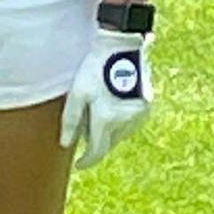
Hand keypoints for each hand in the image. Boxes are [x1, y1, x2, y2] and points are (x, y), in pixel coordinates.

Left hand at [60, 28, 152, 168]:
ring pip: (119, 135)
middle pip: (108, 144)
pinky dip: (118, 123)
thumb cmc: (94, 68)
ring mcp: (139, 116)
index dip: (86, 161)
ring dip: (107, 133)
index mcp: (107, 119)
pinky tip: (110, 107)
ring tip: (96, 114)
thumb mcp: (77, 92)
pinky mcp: (146, 108)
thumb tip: (66, 144)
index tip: (78, 165)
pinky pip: (129, 124)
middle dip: (95, 144)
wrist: (122, 47)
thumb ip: (71, 120)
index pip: (97, 151)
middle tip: (83, 134)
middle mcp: (126, 122)